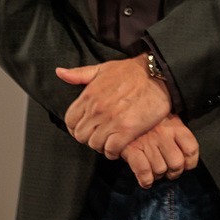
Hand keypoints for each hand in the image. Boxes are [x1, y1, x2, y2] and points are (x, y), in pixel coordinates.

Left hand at [56, 56, 170, 157]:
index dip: (76, 127)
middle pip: (81, 136)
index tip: (87, 128)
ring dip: (102, 145)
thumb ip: (80, 74)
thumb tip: (59, 72)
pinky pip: (111, 149)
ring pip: (95, 144)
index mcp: (89, 95)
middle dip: (89, 137)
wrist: (159, 75)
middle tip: (100, 135)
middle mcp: (97, 109)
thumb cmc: (132, 71)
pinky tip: (119, 147)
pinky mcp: (128, 129)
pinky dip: (114, 152)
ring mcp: (112, 120)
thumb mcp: (103, 68)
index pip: (70, 121)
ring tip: (110, 141)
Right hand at [121, 115, 199, 188]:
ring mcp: (148, 143)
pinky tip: (146, 181)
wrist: (126, 110)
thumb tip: (185, 156)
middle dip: (174, 173)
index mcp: (175, 126)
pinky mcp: (132, 149)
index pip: (191, 149)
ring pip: (160, 169)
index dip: (190, 163)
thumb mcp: (168, 119)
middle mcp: (164, 135)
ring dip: (158, 176)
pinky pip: (143, 171)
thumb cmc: (150, 118)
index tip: (186, 166)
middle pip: (177, 163)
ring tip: (155, 173)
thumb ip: (177, 134)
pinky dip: (146, 180)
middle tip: (170, 173)